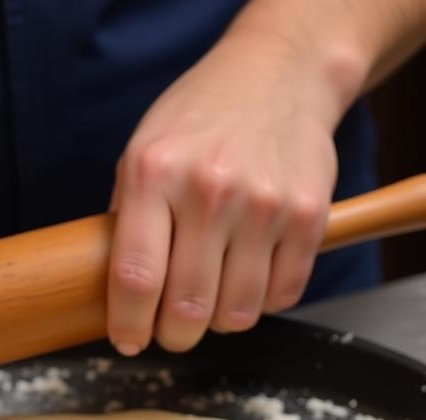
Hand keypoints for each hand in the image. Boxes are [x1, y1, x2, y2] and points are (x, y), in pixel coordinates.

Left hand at [107, 29, 345, 355]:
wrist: (279, 74)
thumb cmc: (200, 123)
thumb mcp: (143, 154)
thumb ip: (128, 223)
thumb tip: (116, 299)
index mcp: (154, 173)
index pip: (136, 279)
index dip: (129, 325)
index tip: (128, 340)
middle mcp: (210, 189)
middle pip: (188, 308)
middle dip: (174, 336)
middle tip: (171, 330)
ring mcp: (265, 204)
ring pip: (237, 314)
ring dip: (219, 321)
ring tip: (212, 297)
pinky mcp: (309, 217)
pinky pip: (282, 297)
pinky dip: (261, 301)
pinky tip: (248, 275)